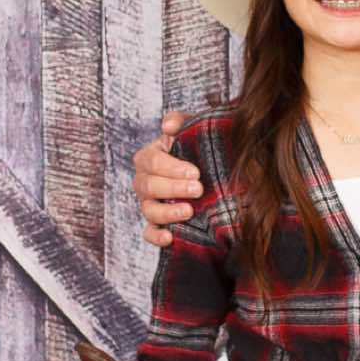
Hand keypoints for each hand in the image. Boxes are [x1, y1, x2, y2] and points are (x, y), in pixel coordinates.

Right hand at [134, 110, 201, 247]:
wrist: (214, 172)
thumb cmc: (199, 148)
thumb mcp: (194, 130)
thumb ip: (181, 122)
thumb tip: (168, 127)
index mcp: (150, 158)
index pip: (151, 162)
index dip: (171, 167)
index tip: (195, 172)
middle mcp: (145, 182)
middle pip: (149, 186)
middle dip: (173, 188)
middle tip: (198, 189)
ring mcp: (150, 204)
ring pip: (149, 210)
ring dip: (167, 213)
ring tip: (189, 211)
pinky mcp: (157, 225)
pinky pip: (149, 233)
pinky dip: (156, 236)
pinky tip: (170, 238)